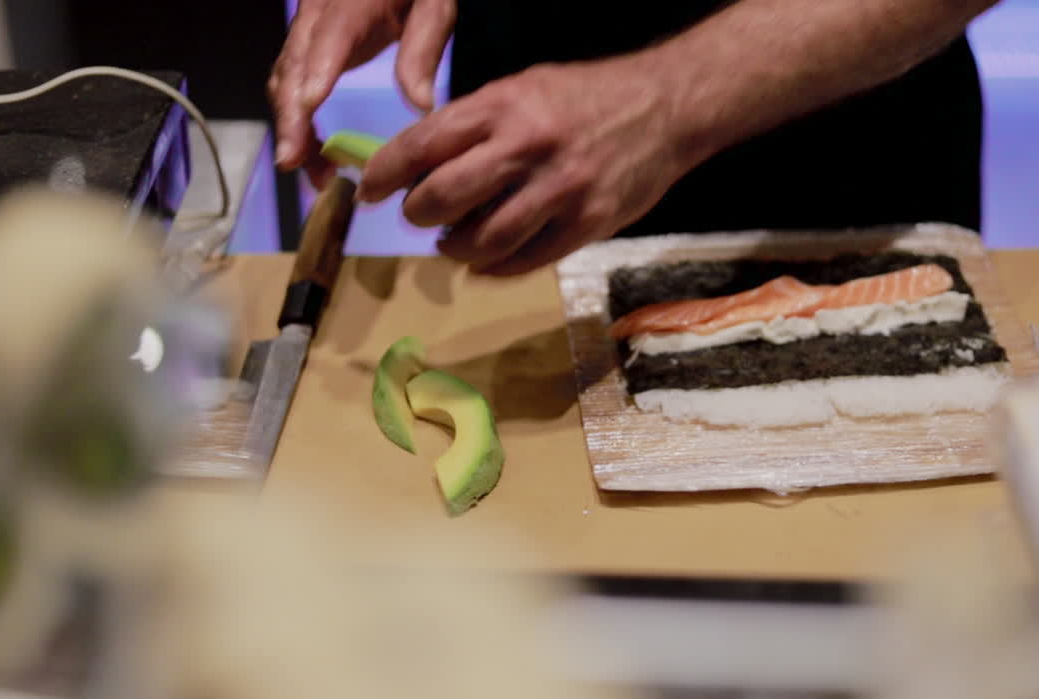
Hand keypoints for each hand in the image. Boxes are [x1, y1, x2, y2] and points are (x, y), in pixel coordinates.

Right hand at [268, 0, 455, 186]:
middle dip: (291, 119)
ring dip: (291, 128)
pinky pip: (288, 82)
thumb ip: (423, 49)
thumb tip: (422, 105)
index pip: (329, 39)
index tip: (309, 108)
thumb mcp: (432, 6)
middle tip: (295, 164)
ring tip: (314, 174)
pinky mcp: (303, 43)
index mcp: (351, 4)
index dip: (316, 74)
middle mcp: (316, 15)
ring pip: (284, 80)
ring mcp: (304, 28)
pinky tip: (311, 150)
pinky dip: (294, 119)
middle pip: (293, 67)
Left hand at [359, 59, 693, 275]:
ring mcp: (561, 189)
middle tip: (420, 219)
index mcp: (504, 106)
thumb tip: (417, 166)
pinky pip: (526, 261)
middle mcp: (529, 145)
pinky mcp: (588, 223)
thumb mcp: (523, 90)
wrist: (666, 107)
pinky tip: (488, 261)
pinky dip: (496, 268)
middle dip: (420, 216)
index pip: (424, 143)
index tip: (372, 191)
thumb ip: (475, 125)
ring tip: (454, 244)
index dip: (388, 174)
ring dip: (457, 250)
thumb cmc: (584, 99)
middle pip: (445, 196)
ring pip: (484, 240)